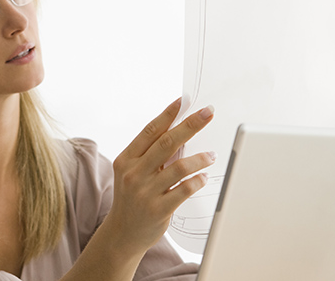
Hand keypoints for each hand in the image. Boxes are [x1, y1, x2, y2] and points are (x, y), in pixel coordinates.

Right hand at [103, 98, 215, 254]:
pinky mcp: (158, 209)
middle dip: (190, 125)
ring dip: (200, 158)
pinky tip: (203, 177)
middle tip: (207, 113)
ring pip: (179, 167)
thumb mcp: (134, 173)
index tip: (183, 101)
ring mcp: (145, 192)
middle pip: (167, 142)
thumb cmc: (132, 198)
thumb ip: (152, 155)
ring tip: (212, 155)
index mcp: (126, 160)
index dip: (168, 114)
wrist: (122, 233)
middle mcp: (134, 173)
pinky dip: (197, 180)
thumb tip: (181, 132)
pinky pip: (184, 190)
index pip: (150, 131)